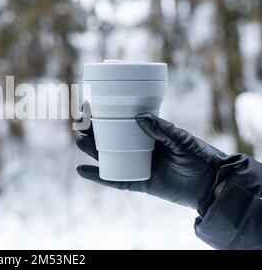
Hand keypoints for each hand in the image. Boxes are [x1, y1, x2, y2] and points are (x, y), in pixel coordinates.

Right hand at [76, 112, 245, 209]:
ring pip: (108, 157)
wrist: (211, 184)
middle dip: (92, 132)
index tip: (90, 106)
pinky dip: (98, 176)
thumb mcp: (181, 140)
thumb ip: (162, 130)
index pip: (121, 122)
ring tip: (79, 143)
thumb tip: (139, 117)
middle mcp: (138, 148)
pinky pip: (114, 179)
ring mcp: (136, 165)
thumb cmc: (199, 156)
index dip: (105, 116)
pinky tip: (82, 170)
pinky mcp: (138, 182)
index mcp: (147, 134)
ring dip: (92, 151)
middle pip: (109, 139)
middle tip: (79, 124)